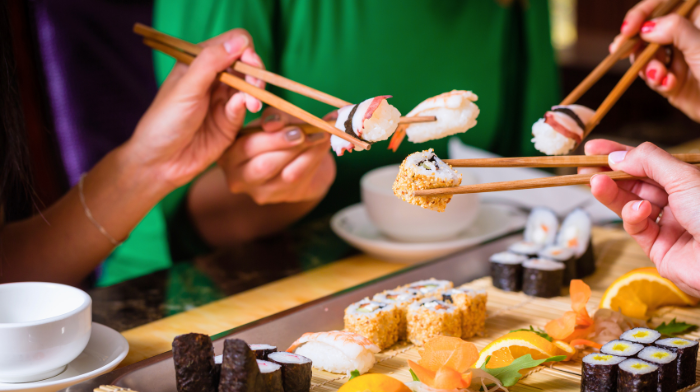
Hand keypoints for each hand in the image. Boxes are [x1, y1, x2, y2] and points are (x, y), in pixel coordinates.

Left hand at [125, 29, 264, 190]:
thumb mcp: (187, 87)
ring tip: (253, 103)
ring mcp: (224, 99)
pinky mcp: (231, 121)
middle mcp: (214, 78)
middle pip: (247, 63)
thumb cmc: (165, 121)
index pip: (231, 43)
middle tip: (255, 85)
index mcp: (199, 62)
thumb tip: (241, 41)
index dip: (244, 49)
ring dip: (256, 90)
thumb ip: (212, 62)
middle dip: (255, 71)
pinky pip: (247, 106)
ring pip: (251, 85)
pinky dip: (249, 105)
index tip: (248, 61)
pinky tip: (247, 109)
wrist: (162, 162)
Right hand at [217, 107, 335, 204]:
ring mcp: (257, 191)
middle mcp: (237, 176)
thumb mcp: (275, 120)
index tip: (294, 126)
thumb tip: (274, 123)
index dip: (272, 136)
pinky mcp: (279, 197)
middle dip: (288, 146)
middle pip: (263, 165)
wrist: (298, 159)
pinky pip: (299, 179)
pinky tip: (322, 147)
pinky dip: (313, 160)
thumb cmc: (281, 134)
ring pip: (284, 175)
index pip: (245, 145)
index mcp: (229, 152)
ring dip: (306, 153)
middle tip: (306, 132)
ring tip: (321, 136)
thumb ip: (274, 118)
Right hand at [584, 140, 699, 296]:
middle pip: (635, 183)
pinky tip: (638, 211)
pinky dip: (633, 217)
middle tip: (584, 167)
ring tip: (595, 183)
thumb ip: (648, 162)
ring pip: (631, 204)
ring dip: (612, 193)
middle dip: (610, 174)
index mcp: (687, 181)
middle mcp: (678, 201)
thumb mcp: (683, 177)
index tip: (594, 148)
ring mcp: (667, 225)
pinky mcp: (658, 248)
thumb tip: (618, 155)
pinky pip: (637, 228)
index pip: (648, 162)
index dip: (621, 154)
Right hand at [611, 0, 699, 121]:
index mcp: (697, 18)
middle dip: (636, 43)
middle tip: (618, 50)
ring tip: (660, 76)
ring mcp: (678, 58)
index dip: (642, 13)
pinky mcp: (671, 80)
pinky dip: (656, 80)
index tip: (628, 28)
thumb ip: (674, 30)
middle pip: (648, 31)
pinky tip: (669, 84)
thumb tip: (645, 27)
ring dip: (648, 66)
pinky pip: (652, 76)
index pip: (663, 4)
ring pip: (645, 55)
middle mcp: (685, 36)